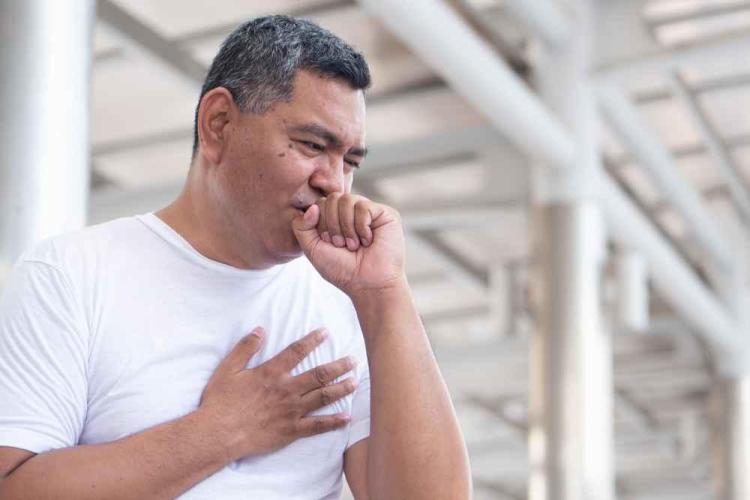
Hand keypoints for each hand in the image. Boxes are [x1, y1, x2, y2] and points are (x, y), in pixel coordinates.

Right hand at [198, 327, 356, 460]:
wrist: (218, 433)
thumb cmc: (220, 401)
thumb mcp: (227, 369)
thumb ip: (245, 348)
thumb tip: (260, 330)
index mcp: (271, 373)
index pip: (297, 351)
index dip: (312, 340)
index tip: (326, 333)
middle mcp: (286, 389)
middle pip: (319, 374)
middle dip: (338, 366)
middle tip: (354, 360)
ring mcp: (291, 411)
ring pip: (323, 397)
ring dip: (341, 389)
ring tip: (355, 382)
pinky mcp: (291, 431)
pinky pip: (317, 426)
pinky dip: (333, 422)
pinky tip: (347, 417)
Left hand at [292, 193, 405, 295]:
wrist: (368, 285)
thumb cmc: (342, 270)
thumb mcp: (313, 249)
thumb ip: (302, 227)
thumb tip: (312, 207)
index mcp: (336, 218)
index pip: (320, 203)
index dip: (320, 223)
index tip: (330, 244)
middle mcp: (352, 212)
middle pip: (332, 198)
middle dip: (332, 225)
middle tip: (342, 245)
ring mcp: (368, 211)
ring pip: (347, 200)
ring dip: (346, 227)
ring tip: (354, 245)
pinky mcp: (384, 213)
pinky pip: (363, 207)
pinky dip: (361, 227)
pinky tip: (368, 241)